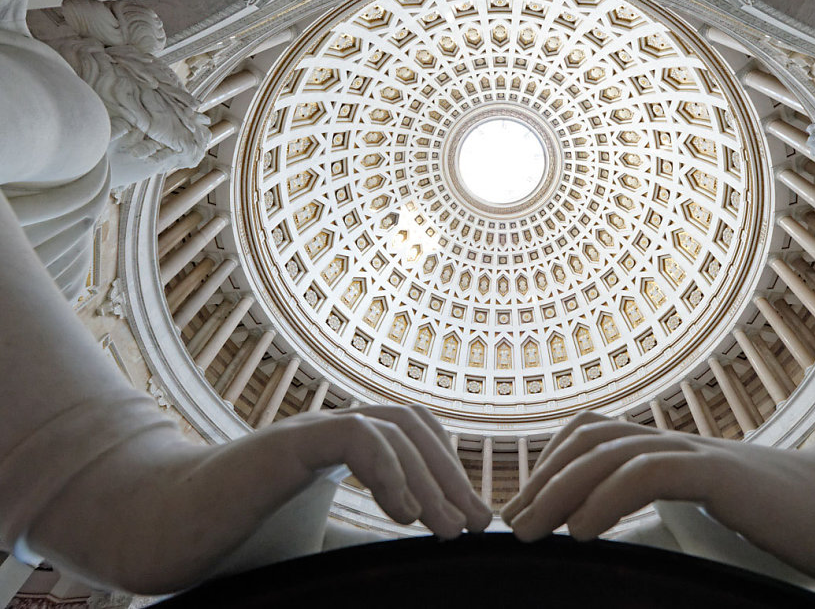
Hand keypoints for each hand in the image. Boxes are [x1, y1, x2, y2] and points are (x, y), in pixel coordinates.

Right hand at [24, 403, 491, 593]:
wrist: (161, 536)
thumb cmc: (236, 543)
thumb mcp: (318, 549)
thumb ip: (362, 547)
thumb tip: (413, 566)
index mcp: (340, 450)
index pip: (412, 437)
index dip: (448, 471)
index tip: (469, 522)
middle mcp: (330, 431)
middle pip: (413, 425)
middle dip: (452, 473)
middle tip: (475, 524)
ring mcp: (308, 431)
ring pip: (393, 427)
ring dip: (430, 477)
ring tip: (446, 528)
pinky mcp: (285, 443)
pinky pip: (355, 435)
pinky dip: (389, 469)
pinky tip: (401, 514)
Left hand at [501, 411, 814, 584]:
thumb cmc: (784, 528)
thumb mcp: (710, 524)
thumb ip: (666, 526)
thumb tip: (617, 556)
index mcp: (670, 453)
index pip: (593, 437)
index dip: (551, 466)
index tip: (523, 511)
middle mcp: (677, 444)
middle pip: (590, 439)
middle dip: (542, 478)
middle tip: (510, 524)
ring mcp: (699, 453)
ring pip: (611, 453)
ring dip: (561, 490)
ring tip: (530, 531)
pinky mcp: (722, 473)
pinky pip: (650, 474)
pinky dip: (605, 499)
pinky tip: (582, 533)